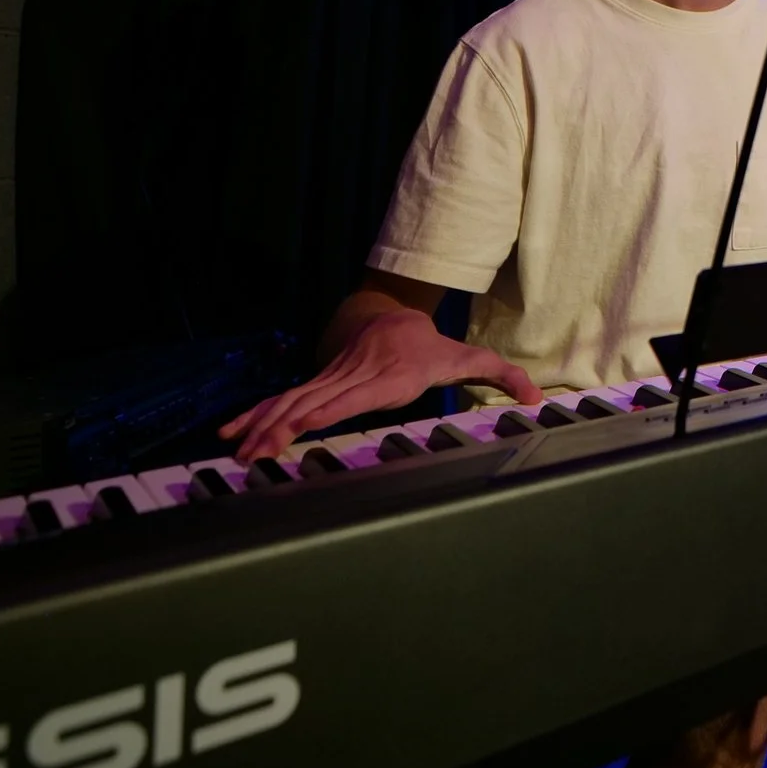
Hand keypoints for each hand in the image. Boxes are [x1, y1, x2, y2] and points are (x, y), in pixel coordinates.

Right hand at [218, 309, 541, 461]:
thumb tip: (536, 397)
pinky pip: (281, 400)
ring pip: (289, 402)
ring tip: (235, 452)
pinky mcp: (315, 385)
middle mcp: (351, 379)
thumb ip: (501, 376)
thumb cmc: (428, 345)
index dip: (324, 410)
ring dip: (261, 426)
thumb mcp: (468, 358)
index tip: (300, 426)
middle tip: (253, 455)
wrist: (388, 312)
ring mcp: (329, 381)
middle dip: (280, 428)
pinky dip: (254, 415)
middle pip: (311, 403)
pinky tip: (230, 433)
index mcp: (385, 377)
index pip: (350, 396)